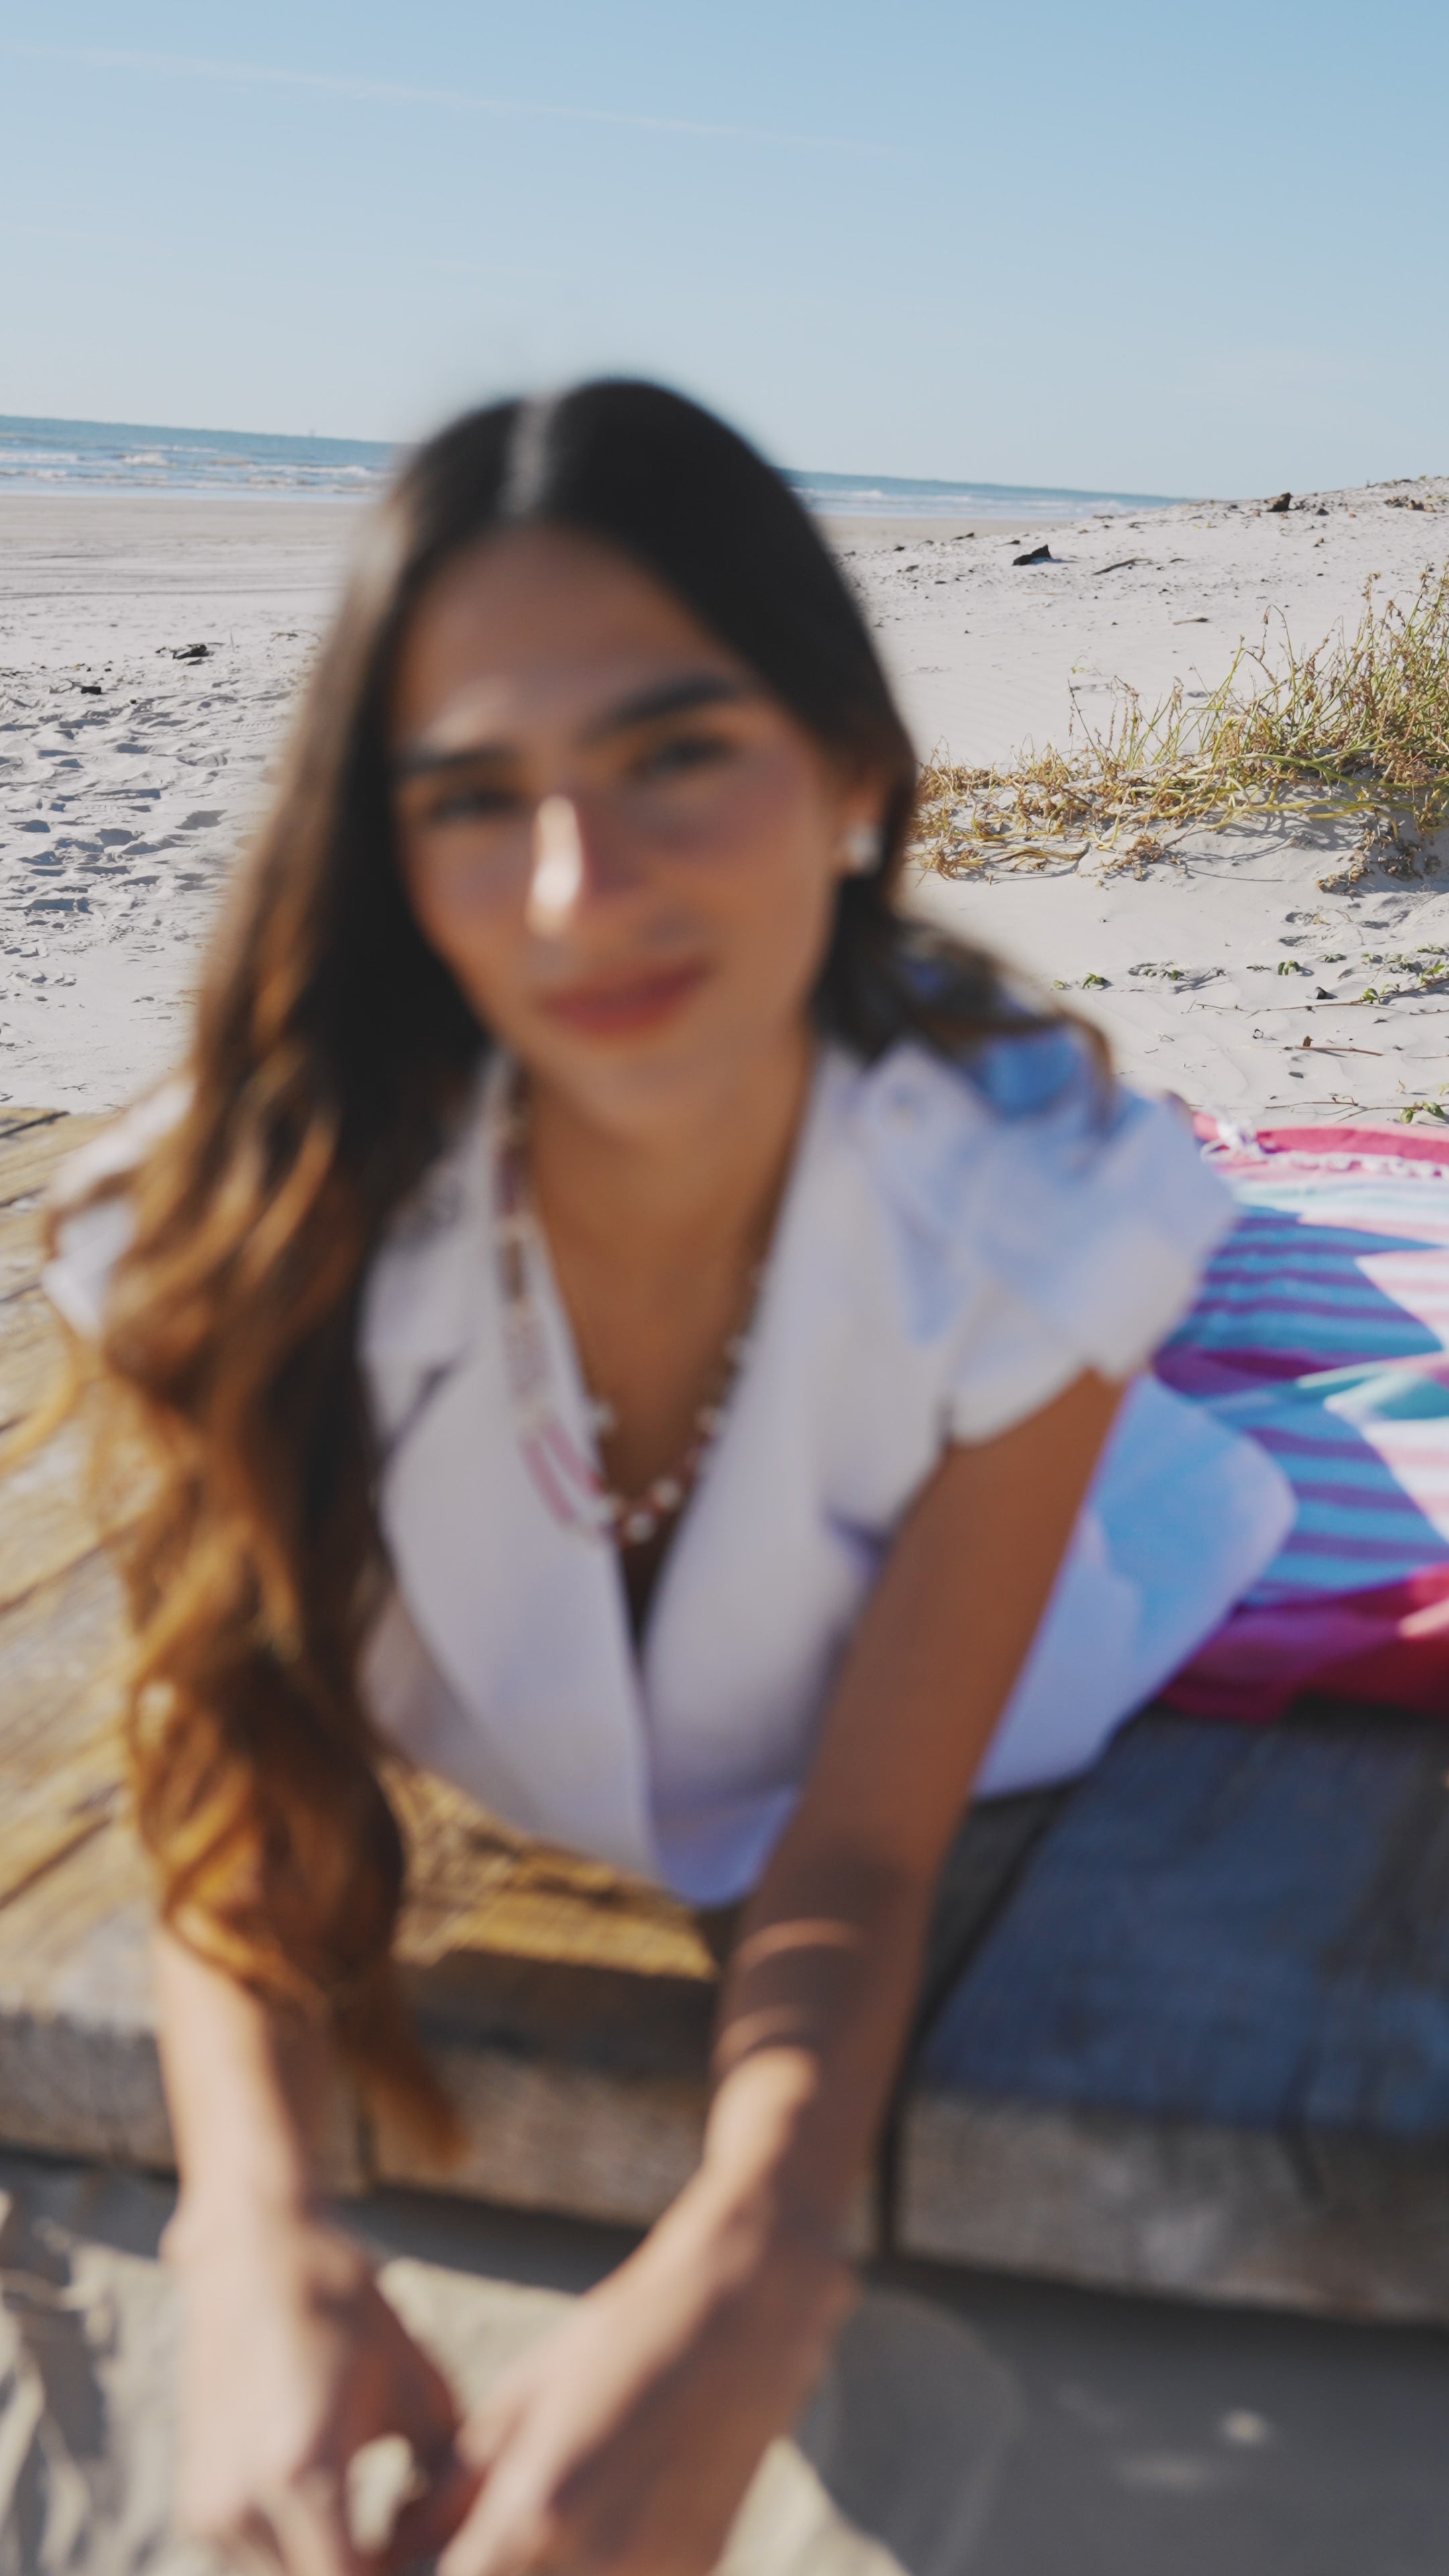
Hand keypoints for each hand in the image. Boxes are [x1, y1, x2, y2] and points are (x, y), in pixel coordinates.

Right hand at [163, 2202, 473, 2572]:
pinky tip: (348, 2534)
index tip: (445, 2569)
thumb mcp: (423, 2391)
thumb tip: (465, 2547)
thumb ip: (445, 2483)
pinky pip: (259, 2569)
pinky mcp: (197, 2510)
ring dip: (332, 2573)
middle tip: (416, 2558)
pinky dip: (302, 2563)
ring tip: (388, 2549)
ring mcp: (210, 2513)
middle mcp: (244, 2505)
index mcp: (304, 2473)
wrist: (253, 2256)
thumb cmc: (350, 2314)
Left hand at [431, 2191, 852, 2575]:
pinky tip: (613, 2518)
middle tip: (499, 2532)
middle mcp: (594, 2557)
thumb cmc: (620, 2338)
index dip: (437, 2574)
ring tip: (563, 2515)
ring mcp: (653, 2573)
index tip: (443, 2554)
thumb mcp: (526, 2397)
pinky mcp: (698, 2574)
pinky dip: (610, 2569)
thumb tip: (399, 2533)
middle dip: (497, 2568)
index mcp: (536, 2509)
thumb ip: (458, 2482)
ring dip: (557, 2569)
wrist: (740, 2316)